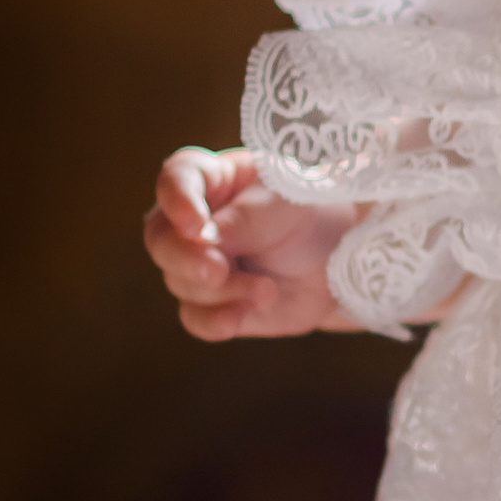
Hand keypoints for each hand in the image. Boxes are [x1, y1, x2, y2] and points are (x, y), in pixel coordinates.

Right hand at [144, 145, 365, 341]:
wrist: (339, 257)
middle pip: (161, 240)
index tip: (196, 225)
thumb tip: (201, 240)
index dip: (178, 201)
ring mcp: (197, 265)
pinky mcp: (212, 304)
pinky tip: (240, 317)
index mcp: (209, 180)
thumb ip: (242, 220)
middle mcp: (191, 223)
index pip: (176, 180)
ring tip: (267, 289)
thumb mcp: (284, 205)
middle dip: (186, 259)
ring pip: (183, 284)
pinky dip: (215, 321)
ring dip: (225, 291)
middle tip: (218, 270)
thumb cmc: (307, 213)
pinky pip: (196, 319)